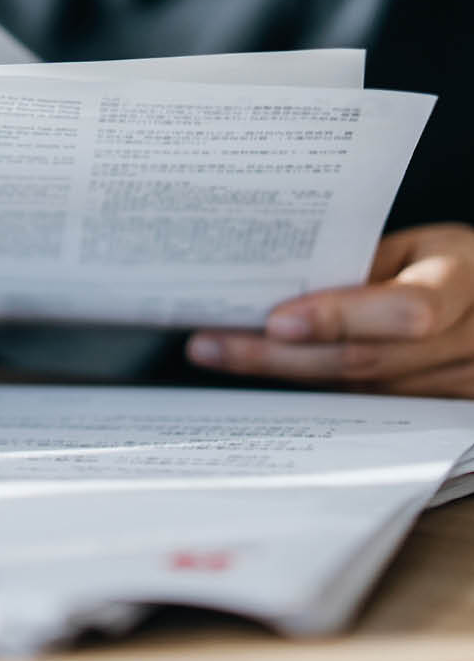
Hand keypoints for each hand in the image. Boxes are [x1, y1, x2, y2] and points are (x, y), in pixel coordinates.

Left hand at [186, 224, 473, 396]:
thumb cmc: (449, 265)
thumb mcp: (416, 247)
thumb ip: (360, 266)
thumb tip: (275, 282)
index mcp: (465, 283)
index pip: (406, 309)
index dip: (339, 318)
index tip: (275, 321)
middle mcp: (472, 342)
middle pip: (367, 361)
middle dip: (280, 356)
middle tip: (212, 345)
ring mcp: (463, 384)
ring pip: (359, 389)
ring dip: (286, 373)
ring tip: (220, 353)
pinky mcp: (446, 413)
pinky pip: (368, 403)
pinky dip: (315, 385)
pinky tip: (267, 370)